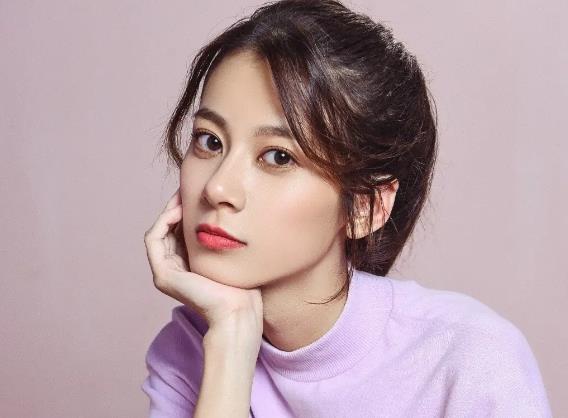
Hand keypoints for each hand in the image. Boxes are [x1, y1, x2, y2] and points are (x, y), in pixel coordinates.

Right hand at [143, 187, 263, 337]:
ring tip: (182, 196)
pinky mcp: (163, 275)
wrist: (239, 310)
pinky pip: (154, 239)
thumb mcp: (230, 254)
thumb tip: (226, 214)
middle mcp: (173, 270)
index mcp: (188, 266)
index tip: (195, 194)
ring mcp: (165, 273)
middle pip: (168, 230)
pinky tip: (178, 210)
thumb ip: (221, 238)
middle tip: (186, 189)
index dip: (184, 211)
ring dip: (168, 211)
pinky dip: (163, 221)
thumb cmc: (242, 286)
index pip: (179, 232)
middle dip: (175, 207)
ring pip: (159, 232)